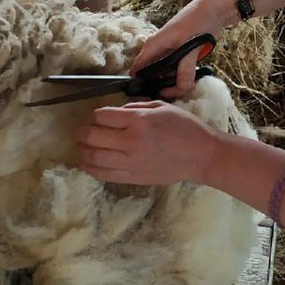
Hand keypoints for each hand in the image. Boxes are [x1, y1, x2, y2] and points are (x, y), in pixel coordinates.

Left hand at [76, 101, 222, 185]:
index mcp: (139, 120)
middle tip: (82, 132)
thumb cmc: (185, 127)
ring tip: (82, 148)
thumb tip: (115, 112)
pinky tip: (87, 164)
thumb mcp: (161, 106)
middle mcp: (131, 141)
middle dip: (83, 132)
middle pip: (93, 136)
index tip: (96, 117)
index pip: (102, 116)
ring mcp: (131, 162)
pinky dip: (91, 169)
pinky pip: (104, 174)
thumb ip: (135, 106)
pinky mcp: (133, 177)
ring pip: (94, 157)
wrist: (202, 155)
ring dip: (83, 151)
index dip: (95, 115)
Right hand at [131, 0, 235, 95]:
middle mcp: (157, 48)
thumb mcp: (192, 47)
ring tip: (187, 84)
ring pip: (164, 72)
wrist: (214, 9)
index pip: (138, 68)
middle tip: (178, 92)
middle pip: (152, 74)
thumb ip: (186, 69)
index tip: (153, 95)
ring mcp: (167, 50)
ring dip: (173, 80)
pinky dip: (180, 74)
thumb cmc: (199, 22)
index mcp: (154, 44)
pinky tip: (190, 76)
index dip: (141, 84)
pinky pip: (173, 68)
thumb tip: (183, 87)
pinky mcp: (178, 52)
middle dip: (163, 85)